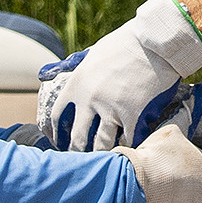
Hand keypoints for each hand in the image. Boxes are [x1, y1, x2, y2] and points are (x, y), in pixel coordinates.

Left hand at [38, 0, 201, 152]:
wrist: (156, 43)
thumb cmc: (125, 44)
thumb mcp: (92, 54)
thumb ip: (73, 69)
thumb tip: (45, 73)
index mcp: (76, 84)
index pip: (57, 117)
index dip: (57, 133)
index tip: (60, 141)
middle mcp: (90, 100)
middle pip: (77, 139)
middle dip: (77, 152)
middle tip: (81, 159)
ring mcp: (112, 109)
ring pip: (101, 145)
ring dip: (102, 154)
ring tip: (104, 159)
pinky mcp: (134, 116)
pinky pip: (127, 141)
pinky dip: (127, 147)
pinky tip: (127, 149)